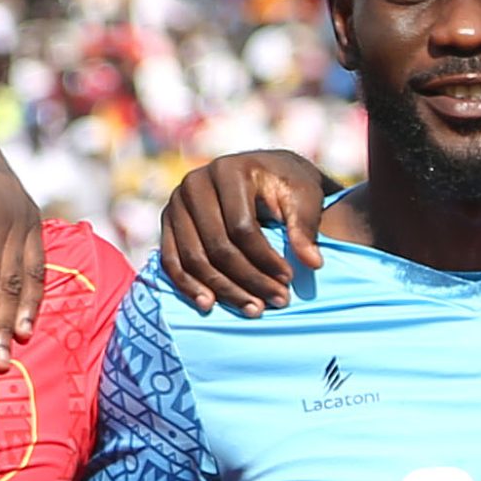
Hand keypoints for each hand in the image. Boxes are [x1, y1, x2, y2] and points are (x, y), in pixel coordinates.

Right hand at [159, 150, 326, 314]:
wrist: (263, 173)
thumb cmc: (287, 185)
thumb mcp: (304, 197)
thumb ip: (305, 227)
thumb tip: (312, 263)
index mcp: (229, 171)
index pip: (241, 227)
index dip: (265, 259)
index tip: (287, 280)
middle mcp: (196, 183)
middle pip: (216, 246)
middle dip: (247, 280)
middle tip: (275, 302)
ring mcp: (177, 203)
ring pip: (194, 258)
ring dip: (222, 290)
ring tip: (253, 310)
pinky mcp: (168, 222)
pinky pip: (171, 260)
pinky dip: (189, 285)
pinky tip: (209, 305)